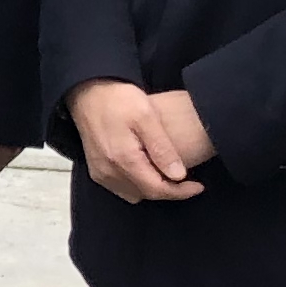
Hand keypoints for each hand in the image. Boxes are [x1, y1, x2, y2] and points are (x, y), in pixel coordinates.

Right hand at [69, 80, 202, 203]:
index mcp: (124, 160)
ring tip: (167, 173)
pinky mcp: (95, 170)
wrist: (87, 92)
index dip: (180, 192)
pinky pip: (120, 188)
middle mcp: (109, 172)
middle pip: (146, 194)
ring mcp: (100, 173)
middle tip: (187, 179)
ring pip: (133, 194)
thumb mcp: (146, 116)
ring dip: (152, 188)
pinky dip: (136, 184)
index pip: (157, 189)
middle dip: (168, 190)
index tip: (198, 186)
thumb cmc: (118, 100)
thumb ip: (162, 148)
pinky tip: (145, 169)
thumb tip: (178, 176)